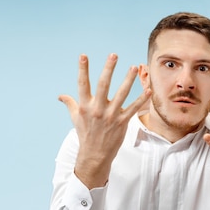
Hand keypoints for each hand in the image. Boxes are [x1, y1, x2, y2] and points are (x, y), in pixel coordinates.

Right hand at [59, 54, 150, 188]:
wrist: (94, 154)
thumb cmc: (85, 134)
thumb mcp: (75, 118)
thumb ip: (70, 104)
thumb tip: (60, 96)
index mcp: (84, 106)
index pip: (83, 84)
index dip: (83, 69)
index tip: (83, 55)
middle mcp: (97, 109)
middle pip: (103, 85)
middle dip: (108, 69)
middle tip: (114, 55)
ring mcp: (110, 115)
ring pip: (121, 94)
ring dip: (128, 80)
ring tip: (134, 67)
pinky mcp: (122, 122)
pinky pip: (133, 108)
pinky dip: (141, 99)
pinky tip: (148, 90)